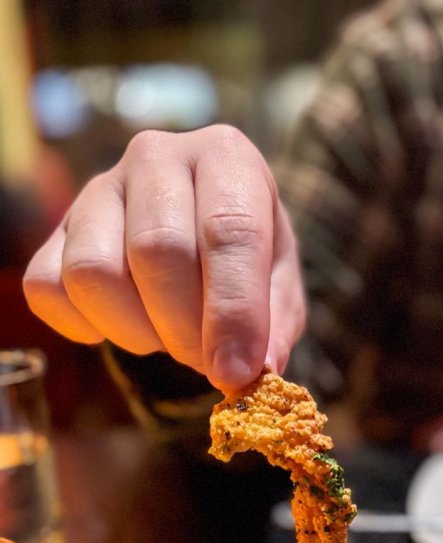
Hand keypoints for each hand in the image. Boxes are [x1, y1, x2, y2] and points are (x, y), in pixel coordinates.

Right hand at [23, 125, 305, 392]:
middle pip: (157, 250)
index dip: (233, 310)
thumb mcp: (280, 288)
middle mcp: (157, 157)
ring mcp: (97, 189)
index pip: (229, 229)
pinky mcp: (56, 231)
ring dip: (135, 331)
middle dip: (184, 329)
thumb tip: (257, 371)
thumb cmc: (246, 263)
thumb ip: (275, 325)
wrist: (200, 240)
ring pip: (94, 272)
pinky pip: (48, 289)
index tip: (236, 372)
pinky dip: (86, 327)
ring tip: (167, 337)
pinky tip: (125, 327)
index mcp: (226, 157)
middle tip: (206, 361)